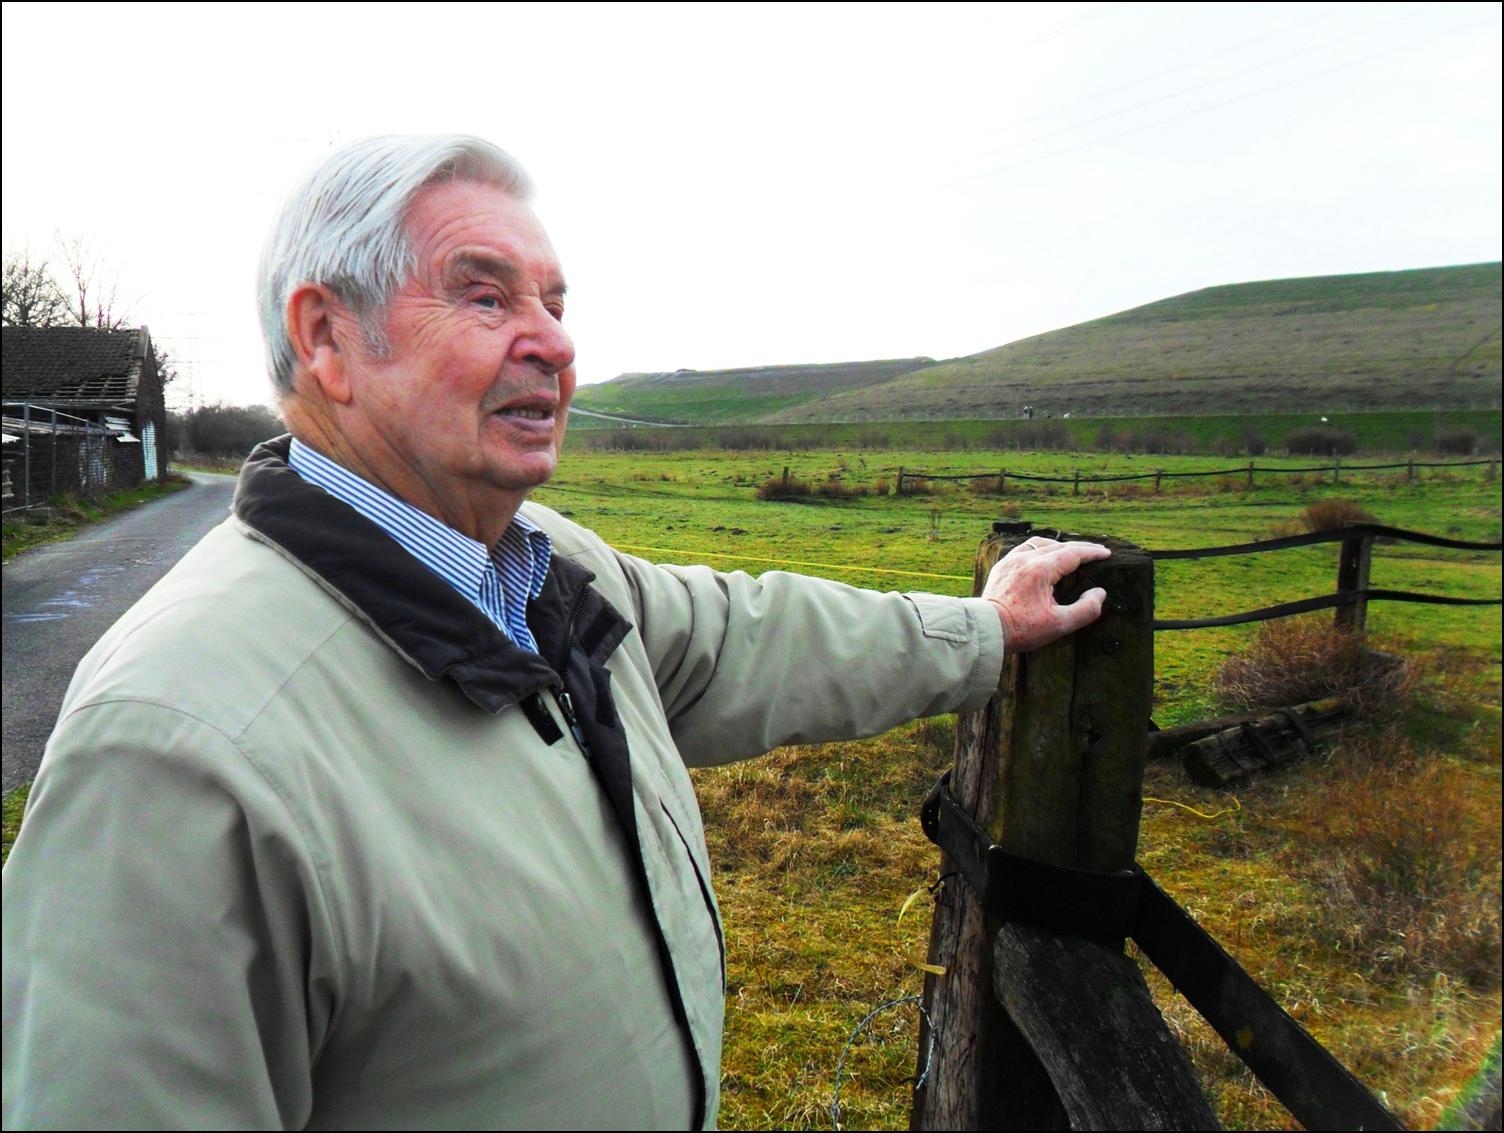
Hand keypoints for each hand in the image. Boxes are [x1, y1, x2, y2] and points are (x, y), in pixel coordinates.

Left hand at [983, 536, 1109, 652]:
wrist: (985, 630)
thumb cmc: (1021, 629)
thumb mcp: (1059, 625)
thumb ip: (1086, 609)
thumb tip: (1099, 593)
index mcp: (1040, 570)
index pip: (1072, 554)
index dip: (1092, 553)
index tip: (1107, 554)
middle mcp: (1025, 559)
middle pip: (1059, 546)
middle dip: (1080, 548)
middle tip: (1097, 552)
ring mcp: (1011, 561)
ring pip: (1040, 543)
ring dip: (1059, 545)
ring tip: (1072, 551)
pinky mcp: (1002, 567)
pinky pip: (1024, 549)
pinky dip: (1040, 548)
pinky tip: (1044, 555)